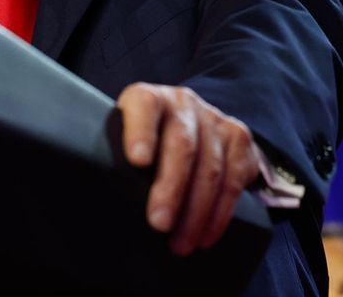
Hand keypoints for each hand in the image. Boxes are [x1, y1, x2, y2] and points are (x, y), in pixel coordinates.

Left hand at [117, 83, 260, 255]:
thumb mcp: (124, 141)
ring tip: (180, 243)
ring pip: (210, 168)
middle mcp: (182, 102)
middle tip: (159, 224)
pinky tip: (205, 236)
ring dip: (195, 212)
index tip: (138, 161)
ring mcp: (213, 118)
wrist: (192, 127)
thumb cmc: (145, 144)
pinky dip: (219, 214)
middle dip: (170, 188)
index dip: (141, 132)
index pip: (144, 106)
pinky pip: (233, 180)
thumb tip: (105, 202)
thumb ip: (116, 160)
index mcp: (148, 98)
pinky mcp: (238, 138)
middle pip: (182, 144)